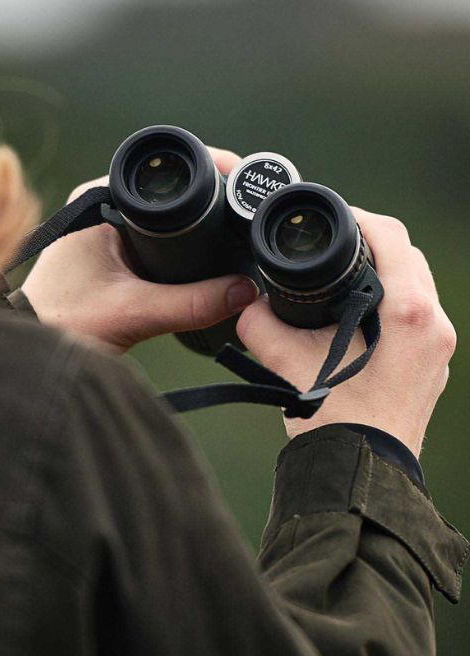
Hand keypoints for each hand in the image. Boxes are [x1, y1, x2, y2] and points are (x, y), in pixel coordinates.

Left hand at [22, 148, 258, 352]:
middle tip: (246, 215)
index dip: (207, 172)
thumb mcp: (133, 312)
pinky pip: (158, 239)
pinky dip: (182, 247)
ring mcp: (110, 227)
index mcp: (99, 198)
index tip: (239, 181)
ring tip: (232, 234)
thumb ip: (191, 304)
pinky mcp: (116, 252)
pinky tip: (205, 257)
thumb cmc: (62, 323)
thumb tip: (245, 291)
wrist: (34, 351)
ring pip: (166, 218)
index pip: (163, 173)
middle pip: (170, 194)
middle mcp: (103, 205)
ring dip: (196, 227)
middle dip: (208, 203)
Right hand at [236, 209, 456, 455]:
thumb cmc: (335, 419)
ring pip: (417, 282)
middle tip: (335, 244)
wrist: (361, 469)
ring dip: (385, 270)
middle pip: (407, 254)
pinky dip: (392, 299)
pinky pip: (419, 311)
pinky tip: (360, 311)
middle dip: (371, 241)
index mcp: (406, 311)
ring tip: (345, 274)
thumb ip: (258, 321)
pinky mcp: (434, 361)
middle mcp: (433, 323)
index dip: (358, 218)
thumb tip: (246, 302)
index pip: (390, 236)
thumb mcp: (284, 359)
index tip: (332, 220)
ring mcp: (440, 344)